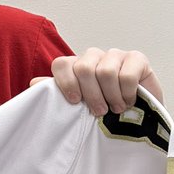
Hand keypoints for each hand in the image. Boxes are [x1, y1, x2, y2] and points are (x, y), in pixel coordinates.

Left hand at [40, 48, 163, 115]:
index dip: (66, 83)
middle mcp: (93, 57)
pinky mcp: (137, 58)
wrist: (140, 118)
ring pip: (106, 71)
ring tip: (116, 108)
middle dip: (91, 95)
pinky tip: (129, 100)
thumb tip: (33, 84)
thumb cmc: (106, 109)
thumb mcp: (79, 105)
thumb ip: (57, 93)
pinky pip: (127, 74)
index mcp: (75, 65)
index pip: (61, 64)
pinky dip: (127, 93)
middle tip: (100, 111)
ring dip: (111, 96)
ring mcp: (115, 55)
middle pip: (83, 68)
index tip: (74, 102)